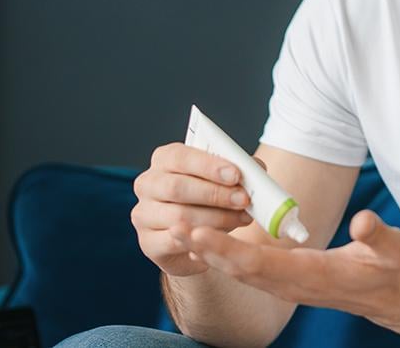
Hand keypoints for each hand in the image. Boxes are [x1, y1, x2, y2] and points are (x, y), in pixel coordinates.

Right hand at [131, 142, 254, 276]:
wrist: (197, 235)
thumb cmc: (211, 197)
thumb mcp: (225, 177)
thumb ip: (240, 168)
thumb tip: (256, 169)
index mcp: (165, 159)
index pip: (181, 157)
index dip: (209, 165)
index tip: (235, 174)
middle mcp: (148, 183)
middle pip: (177, 187)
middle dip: (215, 194)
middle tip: (244, 200)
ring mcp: (144, 213)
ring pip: (178, 217)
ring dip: (216, 219)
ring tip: (242, 218)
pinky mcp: (147, 242)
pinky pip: (174, 241)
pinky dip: (201, 239)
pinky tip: (221, 237)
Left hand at [172, 209, 399, 333]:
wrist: (399, 299)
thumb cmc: (396, 270)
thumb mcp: (393, 248)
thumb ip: (376, 235)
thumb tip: (362, 222)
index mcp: (315, 275)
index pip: (262, 263)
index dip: (228, 249)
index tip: (199, 234)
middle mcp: (297, 285)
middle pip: (243, 269)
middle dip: (208, 249)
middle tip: (176, 225)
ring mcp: (294, 286)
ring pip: (244, 272)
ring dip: (213, 253)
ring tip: (184, 230)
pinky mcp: (294, 282)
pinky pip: (254, 271)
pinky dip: (230, 257)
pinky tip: (214, 243)